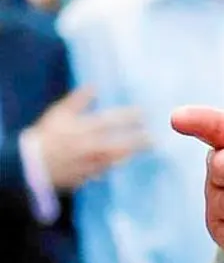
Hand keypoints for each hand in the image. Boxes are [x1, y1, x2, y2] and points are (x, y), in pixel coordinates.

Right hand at [24, 87, 146, 189]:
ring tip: (145, 147)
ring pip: (116, 159)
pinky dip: (115, 164)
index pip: (110, 121)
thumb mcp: (58, 114)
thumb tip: (94, 86)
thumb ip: (77, 100)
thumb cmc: (45, 136)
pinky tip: (124, 158)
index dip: (129, 117)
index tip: (143, 113)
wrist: (29, 164)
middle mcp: (88, 147)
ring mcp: (88, 164)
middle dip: (139, 141)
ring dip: (131, 153)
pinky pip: (105, 170)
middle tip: (154, 138)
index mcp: (81, 130)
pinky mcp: (86, 176)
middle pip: (120, 144)